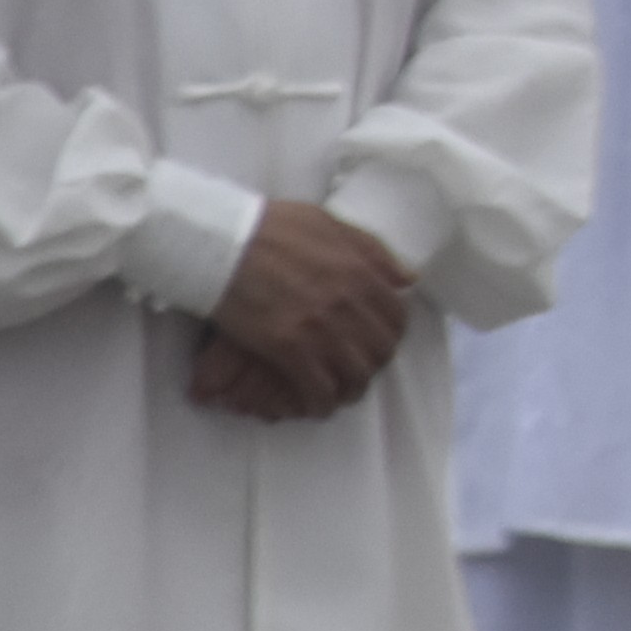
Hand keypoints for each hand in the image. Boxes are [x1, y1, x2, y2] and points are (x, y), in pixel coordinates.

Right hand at [203, 200, 414, 417]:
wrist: (223, 241)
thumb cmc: (271, 226)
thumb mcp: (332, 224)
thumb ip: (372, 252)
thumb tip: (407, 278)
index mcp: (363, 272)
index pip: (396, 316)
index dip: (391, 335)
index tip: (378, 343)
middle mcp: (350, 302)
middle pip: (380, 349)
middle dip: (373, 364)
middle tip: (358, 370)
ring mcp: (322, 327)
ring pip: (355, 374)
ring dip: (351, 388)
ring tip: (340, 393)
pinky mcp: (290, 348)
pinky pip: (318, 388)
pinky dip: (321, 402)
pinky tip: (315, 406)